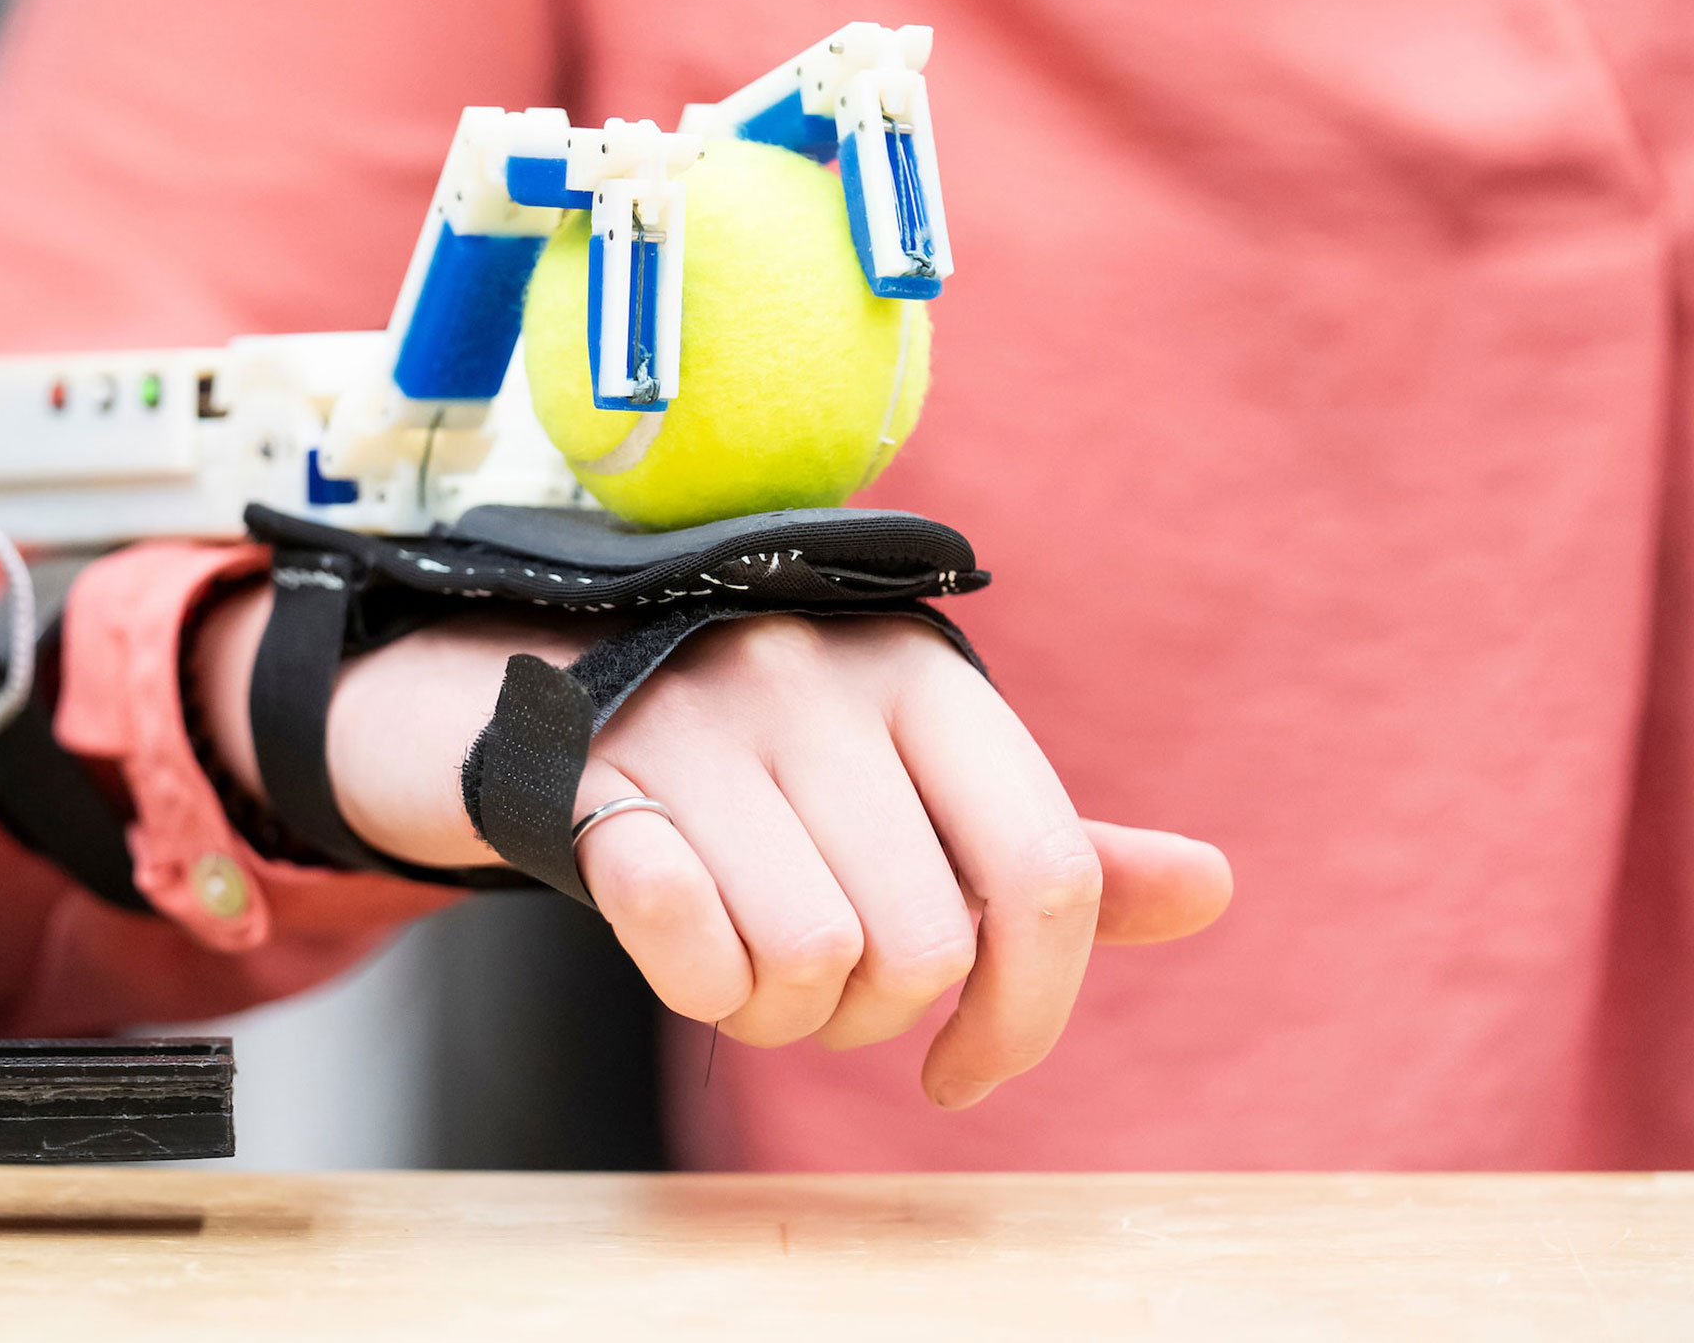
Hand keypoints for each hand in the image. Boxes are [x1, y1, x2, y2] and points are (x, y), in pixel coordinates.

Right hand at [192, 591, 1231, 1108]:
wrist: (532, 677)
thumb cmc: (756, 752)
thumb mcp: (906, 777)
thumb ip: (1042, 846)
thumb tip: (1214, 891)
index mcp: (926, 678)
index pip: (1048, 874)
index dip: (1031, 1012)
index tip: (971, 1070)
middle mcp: (826, 680)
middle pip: (925, 947)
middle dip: (879, 1022)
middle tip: (824, 997)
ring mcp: (706, 721)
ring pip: (813, 963)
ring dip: (779, 1017)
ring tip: (747, 970)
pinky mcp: (600, 777)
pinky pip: (690, 941)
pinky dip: (697, 986)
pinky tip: (687, 958)